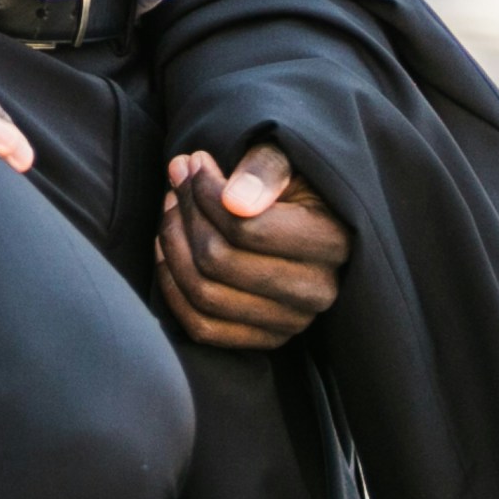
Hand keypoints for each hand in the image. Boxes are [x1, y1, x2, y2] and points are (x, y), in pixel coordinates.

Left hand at [155, 143, 348, 350]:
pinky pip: (202, 327)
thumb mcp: (285, 158)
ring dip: (173, 246)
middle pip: (219, 259)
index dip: (206, 193)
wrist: (306, 218)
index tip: (193, 164)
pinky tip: (167, 250)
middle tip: (176, 183)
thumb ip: (263, 168)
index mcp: (332, 241)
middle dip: (186, 214)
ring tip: (171, 209)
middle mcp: (318, 290)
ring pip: (205, 293)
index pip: (246, 227)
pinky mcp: (267, 339)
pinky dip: (173, 288)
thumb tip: (234, 201)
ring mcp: (292, 321)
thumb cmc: (288, 182)